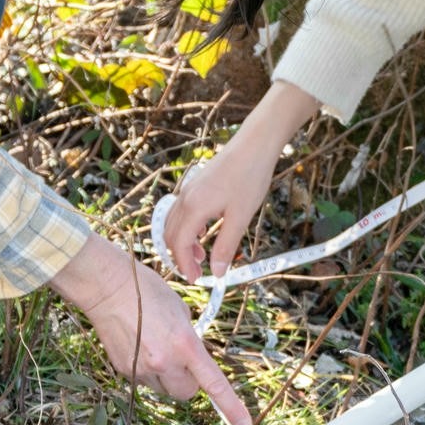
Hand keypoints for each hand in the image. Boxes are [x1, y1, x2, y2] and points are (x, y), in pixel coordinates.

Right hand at [50, 234, 252, 424]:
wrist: (108, 288)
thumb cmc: (148, 291)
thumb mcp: (180, 311)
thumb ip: (189, 339)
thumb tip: (189, 356)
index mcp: (185, 344)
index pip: (213, 383)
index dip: (231, 407)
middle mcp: (164, 362)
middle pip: (187, 393)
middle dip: (190, 381)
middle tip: (183, 359)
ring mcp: (141, 369)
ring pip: (164, 389)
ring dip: (167, 377)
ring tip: (156, 347)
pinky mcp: (124, 371)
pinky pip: (144, 381)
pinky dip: (148, 370)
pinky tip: (140, 346)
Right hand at [163, 81, 319, 278]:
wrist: (254, 145)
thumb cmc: (249, 177)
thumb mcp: (240, 217)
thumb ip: (226, 245)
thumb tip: (217, 272)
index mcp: (194, 208)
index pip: (178, 244)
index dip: (184, 265)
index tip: (196, 279)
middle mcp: (185, 198)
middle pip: (170, 234)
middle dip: (179, 256)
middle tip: (196, 272)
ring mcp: (189, 190)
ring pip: (173, 222)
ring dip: (182, 242)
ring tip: (201, 255)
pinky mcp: (196, 185)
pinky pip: (182, 212)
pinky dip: (186, 227)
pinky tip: (204, 232)